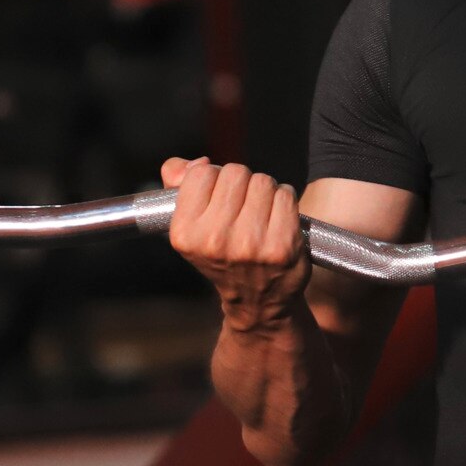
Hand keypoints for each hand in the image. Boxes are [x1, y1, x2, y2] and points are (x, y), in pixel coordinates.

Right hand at [162, 157, 309, 332]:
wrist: (257, 302)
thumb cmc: (223, 254)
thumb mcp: (190, 225)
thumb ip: (179, 183)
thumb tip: (199, 163)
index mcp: (185, 233)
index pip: (202, 173)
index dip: (214, 179)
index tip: (218, 199)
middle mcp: (214, 240)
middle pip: (235, 172)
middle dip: (242, 183)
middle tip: (242, 208)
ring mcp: (250, 244)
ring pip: (263, 181)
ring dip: (265, 191)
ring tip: (260, 216)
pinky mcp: (282, 246)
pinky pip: (286, 195)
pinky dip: (285, 201)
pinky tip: (277, 221)